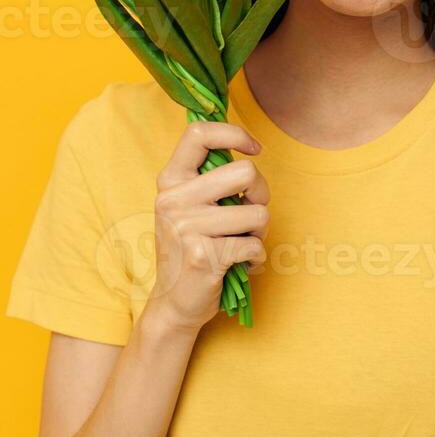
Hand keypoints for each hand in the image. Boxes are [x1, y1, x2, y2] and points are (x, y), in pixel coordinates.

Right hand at [145, 120, 269, 334]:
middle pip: (246, 172)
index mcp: (171, 180)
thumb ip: (209, 177)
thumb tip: (248, 150)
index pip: (199, 132)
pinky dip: (256, 258)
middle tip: (250, 214)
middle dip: (261, 193)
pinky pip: (254, 246)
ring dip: (259, 233)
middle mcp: (173, 199)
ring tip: (242, 244)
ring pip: (257, 213)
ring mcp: (186, 227)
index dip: (234, 133)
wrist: (174, 303)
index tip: (254, 148)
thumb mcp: (188, 205)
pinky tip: (241, 265)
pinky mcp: (203, 256)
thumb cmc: (193, 247)